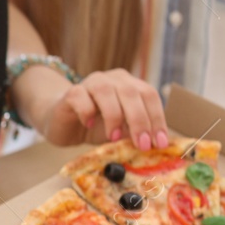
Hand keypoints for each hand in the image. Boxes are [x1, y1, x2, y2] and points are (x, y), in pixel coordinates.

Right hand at [44, 69, 168, 149]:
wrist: (65, 124)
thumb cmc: (96, 126)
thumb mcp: (121, 131)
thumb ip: (135, 133)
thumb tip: (155, 145)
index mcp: (130, 85)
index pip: (149, 95)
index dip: (157, 118)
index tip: (159, 142)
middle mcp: (113, 79)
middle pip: (131, 92)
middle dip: (139, 120)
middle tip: (142, 144)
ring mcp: (91, 83)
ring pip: (106, 91)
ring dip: (114, 116)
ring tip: (114, 138)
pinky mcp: (71, 93)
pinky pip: (81, 98)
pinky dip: (87, 112)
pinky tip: (88, 125)